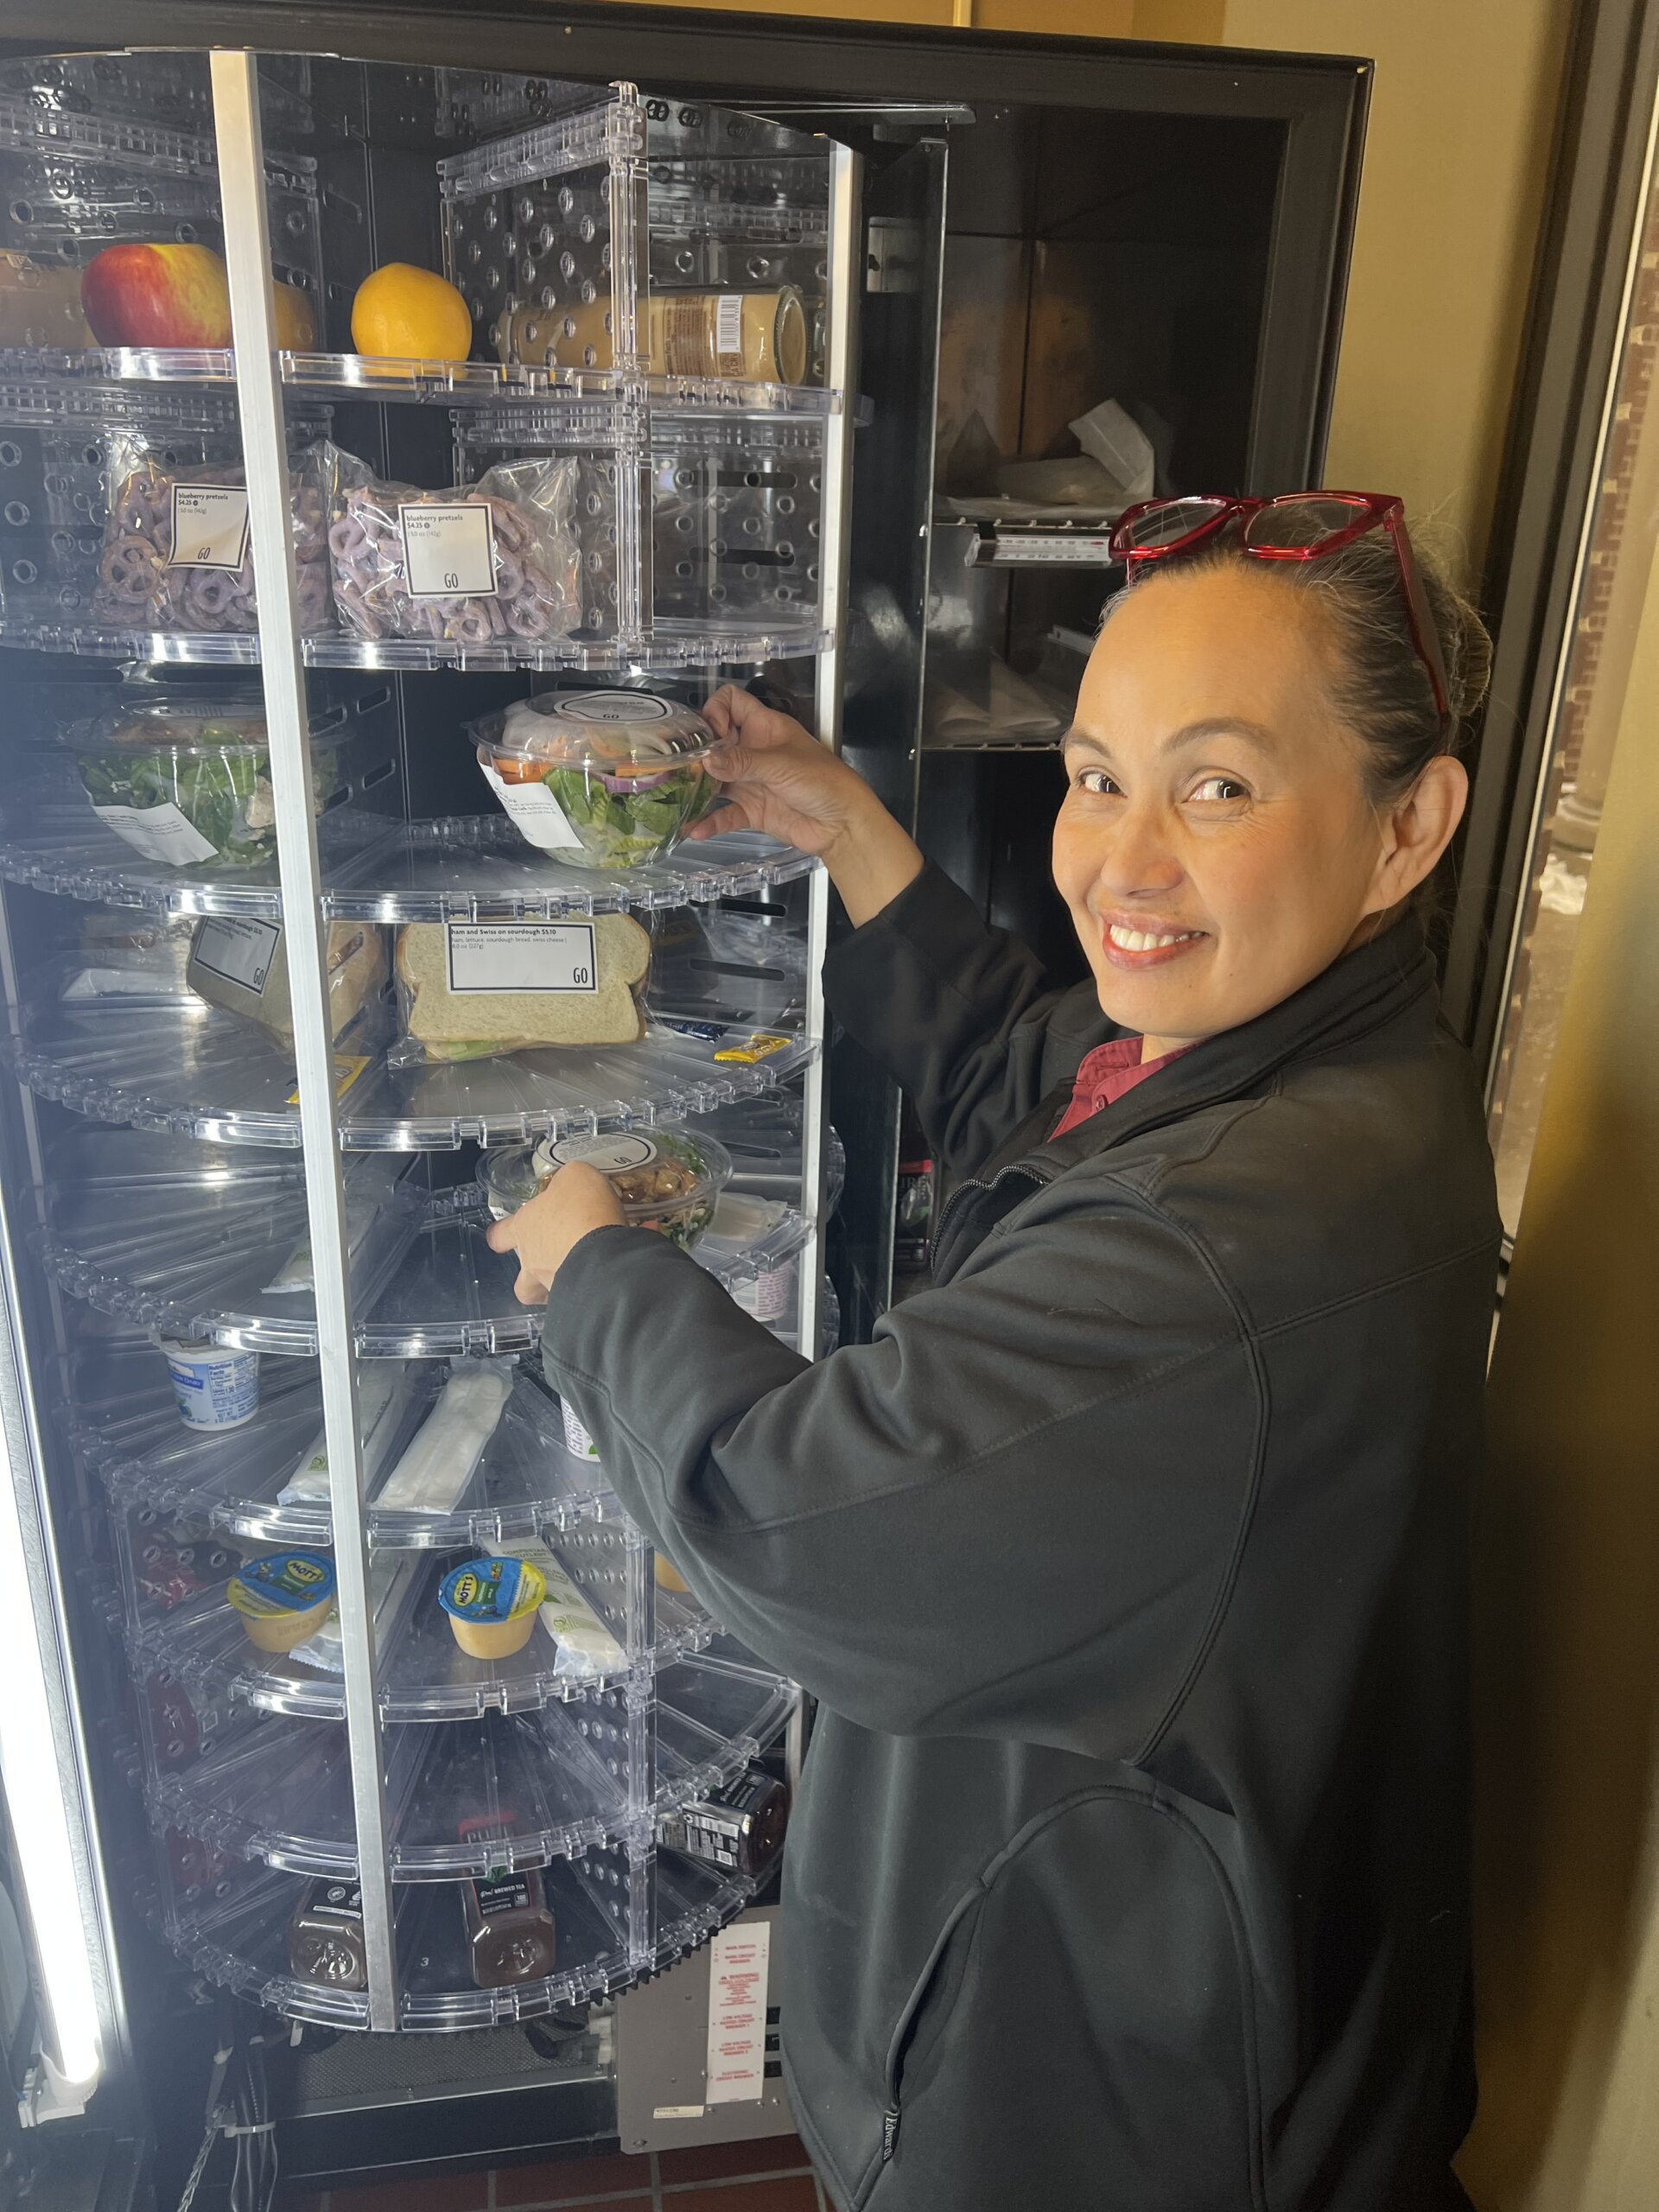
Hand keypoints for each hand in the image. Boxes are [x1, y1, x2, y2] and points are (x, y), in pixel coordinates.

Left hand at [485, 1162, 623, 1305]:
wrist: (606, 1255)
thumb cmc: (581, 1212)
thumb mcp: (576, 1176)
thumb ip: (570, 1180)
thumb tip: (573, 1182)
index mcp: (525, 1229)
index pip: (500, 1235)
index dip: (502, 1234)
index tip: (505, 1233)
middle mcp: (535, 1263)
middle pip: (522, 1283)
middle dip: (532, 1279)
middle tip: (551, 1265)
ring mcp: (557, 1288)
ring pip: (555, 1293)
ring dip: (571, 1279)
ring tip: (596, 1263)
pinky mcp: (586, 1302)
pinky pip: (596, 1291)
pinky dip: (610, 1277)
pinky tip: (630, 1260)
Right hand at [691, 686, 924, 927]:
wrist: (843, 824)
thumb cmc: (824, 781)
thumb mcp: (781, 764)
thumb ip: (743, 762)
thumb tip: (708, 760)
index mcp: (765, 727)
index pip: (732, 702)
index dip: (716, 711)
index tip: (711, 733)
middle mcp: (754, 751)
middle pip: (716, 743)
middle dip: (698, 754)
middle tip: (681, 767)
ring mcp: (751, 780)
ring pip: (715, 780)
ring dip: (697, 788)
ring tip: (678, 797)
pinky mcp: (752, 810)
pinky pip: (725, 814)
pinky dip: (710, 821)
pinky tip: (695, 829)